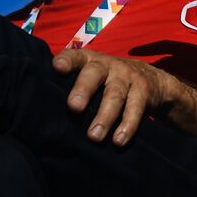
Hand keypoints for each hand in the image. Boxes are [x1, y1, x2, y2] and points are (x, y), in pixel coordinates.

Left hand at [52, 48, 175, 145]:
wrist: (154, 80)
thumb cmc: (109, 82)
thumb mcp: (93, 76)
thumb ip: (73, 85)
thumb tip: (43, 110)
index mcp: (90, 60)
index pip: (75, 56)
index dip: (66, 60)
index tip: (57, 67)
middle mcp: (108, 65)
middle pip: (94, 74)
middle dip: (84, 89)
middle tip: (74, 107)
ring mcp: (126, 76)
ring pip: (114, 95)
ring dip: (104, 116)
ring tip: (94, 136)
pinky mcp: (143, 90)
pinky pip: (135, 108)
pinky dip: (127, 125)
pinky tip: (118, 140)